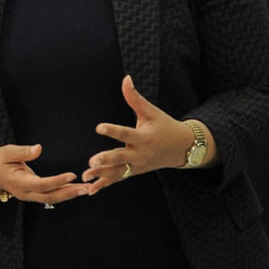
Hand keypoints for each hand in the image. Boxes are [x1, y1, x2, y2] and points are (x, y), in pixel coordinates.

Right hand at [0, 143, 92, 205]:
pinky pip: (49, 196)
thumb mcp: (7, 151)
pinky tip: (75, 189)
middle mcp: (25, 193)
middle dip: (69, 193)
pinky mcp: (32, 194)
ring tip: (86, 189)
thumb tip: (39, 148)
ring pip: (51, 199)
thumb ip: (23, 151)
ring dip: (69, 195)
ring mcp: (28, 196)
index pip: (41, 184)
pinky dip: (63, 193)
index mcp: (18, 182)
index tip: (72, 175)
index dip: (57, 181)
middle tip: (87, 188)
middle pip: (50, 196)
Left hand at [83, 74, 196, 191]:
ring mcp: (137, 166)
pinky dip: (105, 185)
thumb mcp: (151, 111)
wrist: (182, 148)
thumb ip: (134, 97)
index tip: (99, 127)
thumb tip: (125, 78)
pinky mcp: (133, 172)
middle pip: (120, 158)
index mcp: (143, 137)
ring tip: (85, 175)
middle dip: (106, 160)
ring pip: (117, 172)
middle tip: (91, 161)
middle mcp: (140, 154)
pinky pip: (118, 179)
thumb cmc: (164, 126)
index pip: (126, 134)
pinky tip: (90, 190)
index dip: (112, 130)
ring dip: (101, 175)